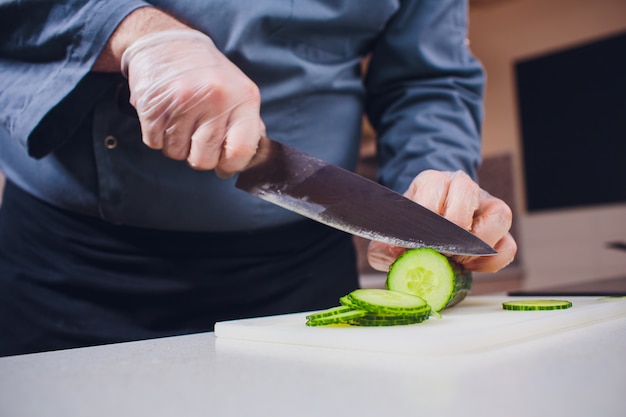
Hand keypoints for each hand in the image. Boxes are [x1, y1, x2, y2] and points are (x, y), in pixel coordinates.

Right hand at [121, 29, 264, 176]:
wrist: (167, 42)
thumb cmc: (208, 74)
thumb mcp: (239, 91)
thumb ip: (248, 125)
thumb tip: (250, 160)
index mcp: (243, 97)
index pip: (240, 151)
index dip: (231, 166)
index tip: (224, 164)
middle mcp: (215, 98)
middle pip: (204, 160)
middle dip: (199, 156)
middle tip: (197, 137)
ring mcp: (182, 101)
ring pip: (177, 154)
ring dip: (177, 145)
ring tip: (181, 121)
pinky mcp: (153, 105)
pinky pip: (155, 143)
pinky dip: (158, 137)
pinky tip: (165, 117)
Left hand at [367, 170, 517, 272]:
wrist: (424, 227)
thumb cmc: (408, 229)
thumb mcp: (389, 233)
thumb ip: (386, 244)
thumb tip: (398, 254)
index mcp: (432, 181)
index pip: (434, 187)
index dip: (428, 217)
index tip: (420, 240)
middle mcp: (462, 186)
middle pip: (467, 192)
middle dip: (453, 229)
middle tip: (441, 251)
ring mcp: (485, 205)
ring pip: (499, 215)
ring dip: (478, 245)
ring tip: (457, 259)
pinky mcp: (499, 229)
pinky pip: (508, 245)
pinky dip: (491, 261)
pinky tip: (470, 266)